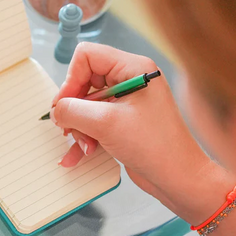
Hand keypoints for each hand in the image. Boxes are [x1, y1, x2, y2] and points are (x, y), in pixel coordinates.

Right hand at [51, 42, 210, 204]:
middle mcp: (129, 78)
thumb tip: (55, 110)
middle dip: (74, 107)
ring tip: (84, 145)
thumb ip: (72, 110)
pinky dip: (84, 135)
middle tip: (67, 127)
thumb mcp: (105, 124)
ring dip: (79, 126)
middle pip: (84, 80)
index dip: (71, 79)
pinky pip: (93, 120)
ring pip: (86, 103)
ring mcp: (126, 100)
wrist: (179, 179)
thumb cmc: (155, 147)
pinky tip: (76, 154)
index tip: (64, 105)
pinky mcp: (122, 119)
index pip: (87, 56)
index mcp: (132, 67)